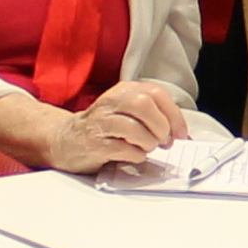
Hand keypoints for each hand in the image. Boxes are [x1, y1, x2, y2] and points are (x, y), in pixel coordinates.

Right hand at [50, 81, 194, 171]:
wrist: (64, 140)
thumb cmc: (103, 128)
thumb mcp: (126, 113)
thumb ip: (152, 117)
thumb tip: (182, 135)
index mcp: (124, 91)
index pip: (157, 94)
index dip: (174, 115)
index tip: (180, 133)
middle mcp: (111, 102)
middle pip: (145, 105)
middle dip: (161, 126)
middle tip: (163, 141)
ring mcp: (101, 123)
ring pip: (134, 127)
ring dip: (149, 142)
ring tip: (147, 148)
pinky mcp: (95, 144)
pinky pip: (124, 149)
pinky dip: (136, 155)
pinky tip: (132, 155)